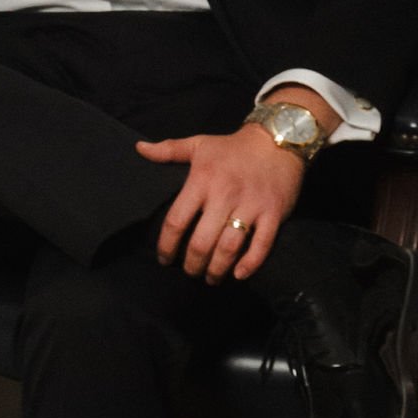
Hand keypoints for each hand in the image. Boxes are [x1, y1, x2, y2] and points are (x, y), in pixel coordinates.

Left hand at [137, 124, 304, 282]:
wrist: (278, 139)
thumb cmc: (233, 147)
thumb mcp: (199, 144)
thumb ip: (168, 150)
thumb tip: (139, 148)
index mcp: (202, 180)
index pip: (177, 220)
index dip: (167, 245)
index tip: (164, 259)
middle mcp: (225, 195)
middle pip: (202, 241)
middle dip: (193, 264)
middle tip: (190, 272)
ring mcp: (251, 205)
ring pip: (229, 247)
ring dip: (217, 269)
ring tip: (210, 278)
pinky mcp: (273, 213)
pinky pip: (262, 244)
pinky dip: (250, 263)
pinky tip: (238, 274)